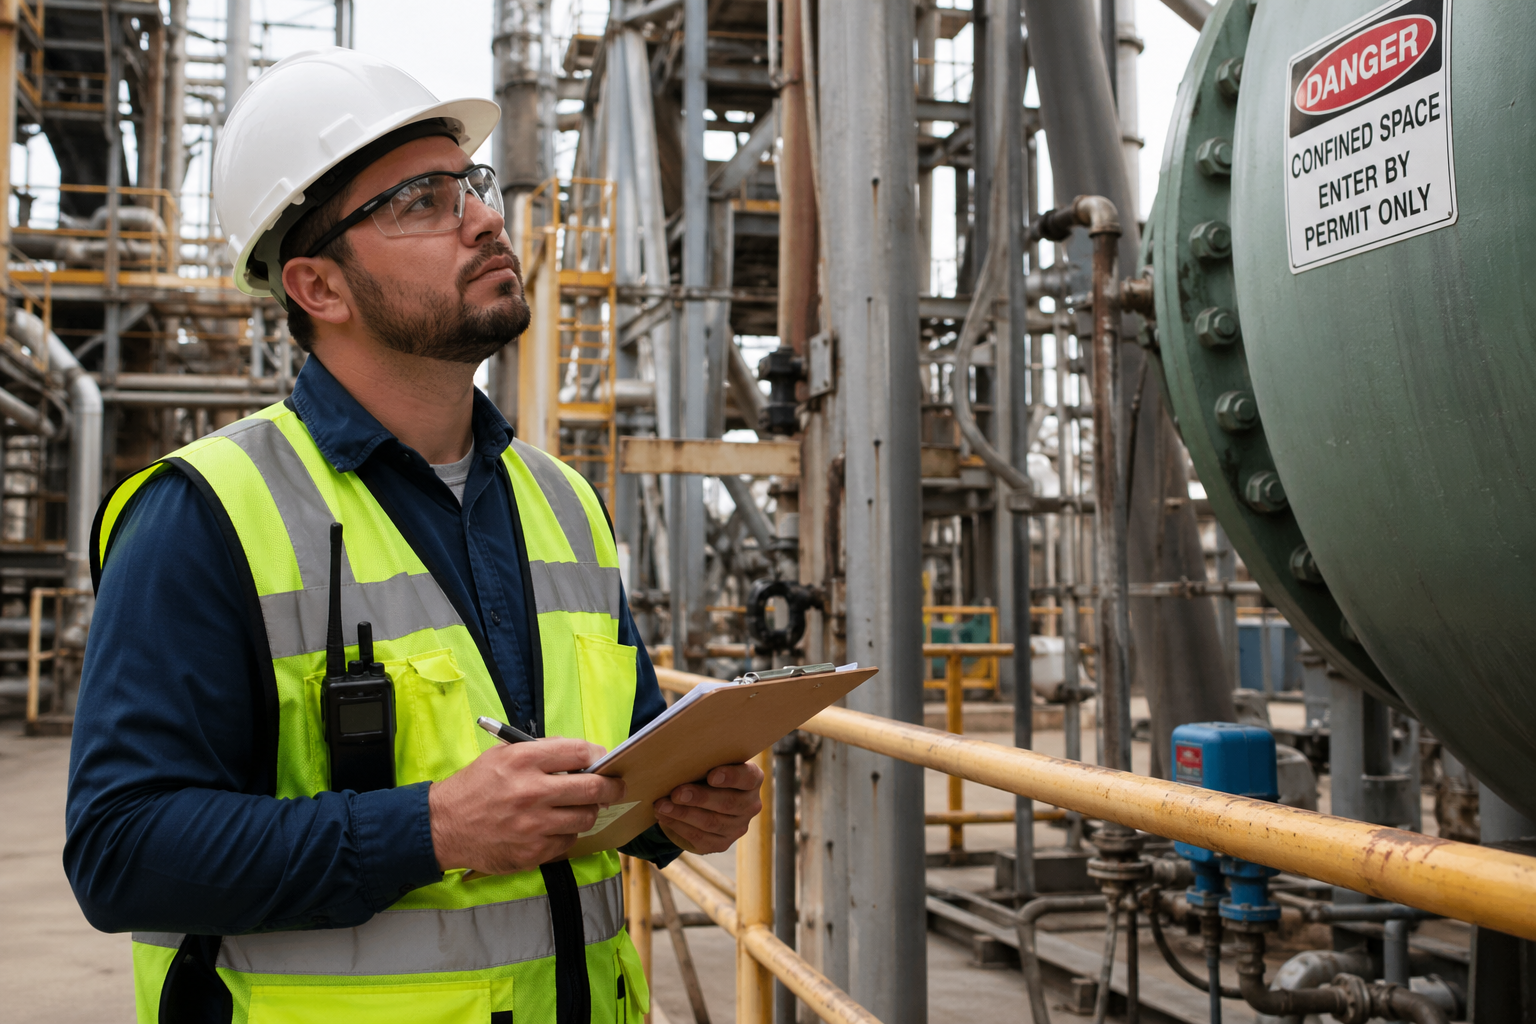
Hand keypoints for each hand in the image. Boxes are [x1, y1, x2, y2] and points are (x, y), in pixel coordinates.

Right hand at [428, 739, 626, 874]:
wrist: (442, 826)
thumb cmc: (475, 787)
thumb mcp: (502, 755)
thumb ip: (541, 752)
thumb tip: (582, 754)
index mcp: (523, 760)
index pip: (581, 752)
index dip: (598, 755)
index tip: (602, 759)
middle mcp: (531, 791)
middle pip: (593, 788)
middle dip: (611, 786)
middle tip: (616, 787)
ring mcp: (533, 825)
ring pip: (584, 818)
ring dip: (587, 812)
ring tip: (579, 807)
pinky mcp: (531, 852)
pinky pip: (567, 842)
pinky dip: (566, 834)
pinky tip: (554, 827)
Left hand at [655, 761, 763, 853]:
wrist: (704, 801)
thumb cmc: (706, 774)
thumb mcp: (710, 764)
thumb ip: (704, 762)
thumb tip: (680, 762)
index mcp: (753, 779)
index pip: (748, 777)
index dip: (731, 777)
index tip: (711, 775)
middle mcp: (750, 804)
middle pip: (727, 803)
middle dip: (699, 798)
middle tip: (676, 793)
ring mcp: (738, 827)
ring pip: (711, 822)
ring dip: (683, 814)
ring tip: (662, 806)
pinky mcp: (722, 843)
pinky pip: (701, 838)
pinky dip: (680, 827)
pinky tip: (665, 817)